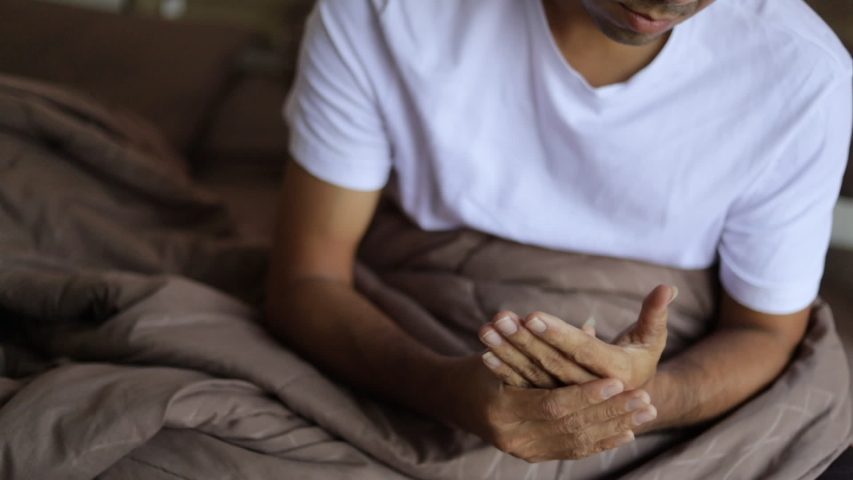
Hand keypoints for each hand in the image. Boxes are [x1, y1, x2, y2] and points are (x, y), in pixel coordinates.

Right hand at [432, 356, 656, 461]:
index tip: (618, 382)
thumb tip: (590, 326)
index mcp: (502, 409)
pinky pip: (572, 452)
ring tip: (645, 413)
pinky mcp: (531, 456)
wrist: (453, 399)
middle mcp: (512, 437)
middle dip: (611, 413)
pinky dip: (600, 443)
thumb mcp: (504, 349)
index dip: (587, 395)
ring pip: (577, 442)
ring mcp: (522, 451)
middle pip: (571, 427)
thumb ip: (544, 344)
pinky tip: (625, 432)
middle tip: (646, 399)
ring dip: (614, 427)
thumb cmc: (480, 366)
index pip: (553, 404)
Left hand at [478, 285, 675, 389]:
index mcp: (615, 375)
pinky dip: (504, 370)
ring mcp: (567, 398)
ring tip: (486, 330)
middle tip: (499, 318)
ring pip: (533, 374)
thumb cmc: (638, 360)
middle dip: (523, 340)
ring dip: (507, 352)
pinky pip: (524, 385)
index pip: (582, 351)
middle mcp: (588, 391)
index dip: (557, 334)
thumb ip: (655, 313)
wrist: (626, 403)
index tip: (532, 315)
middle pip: (551, 362)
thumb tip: (667, 287)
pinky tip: (484, 354)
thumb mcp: (650, 339)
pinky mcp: (550, 401)